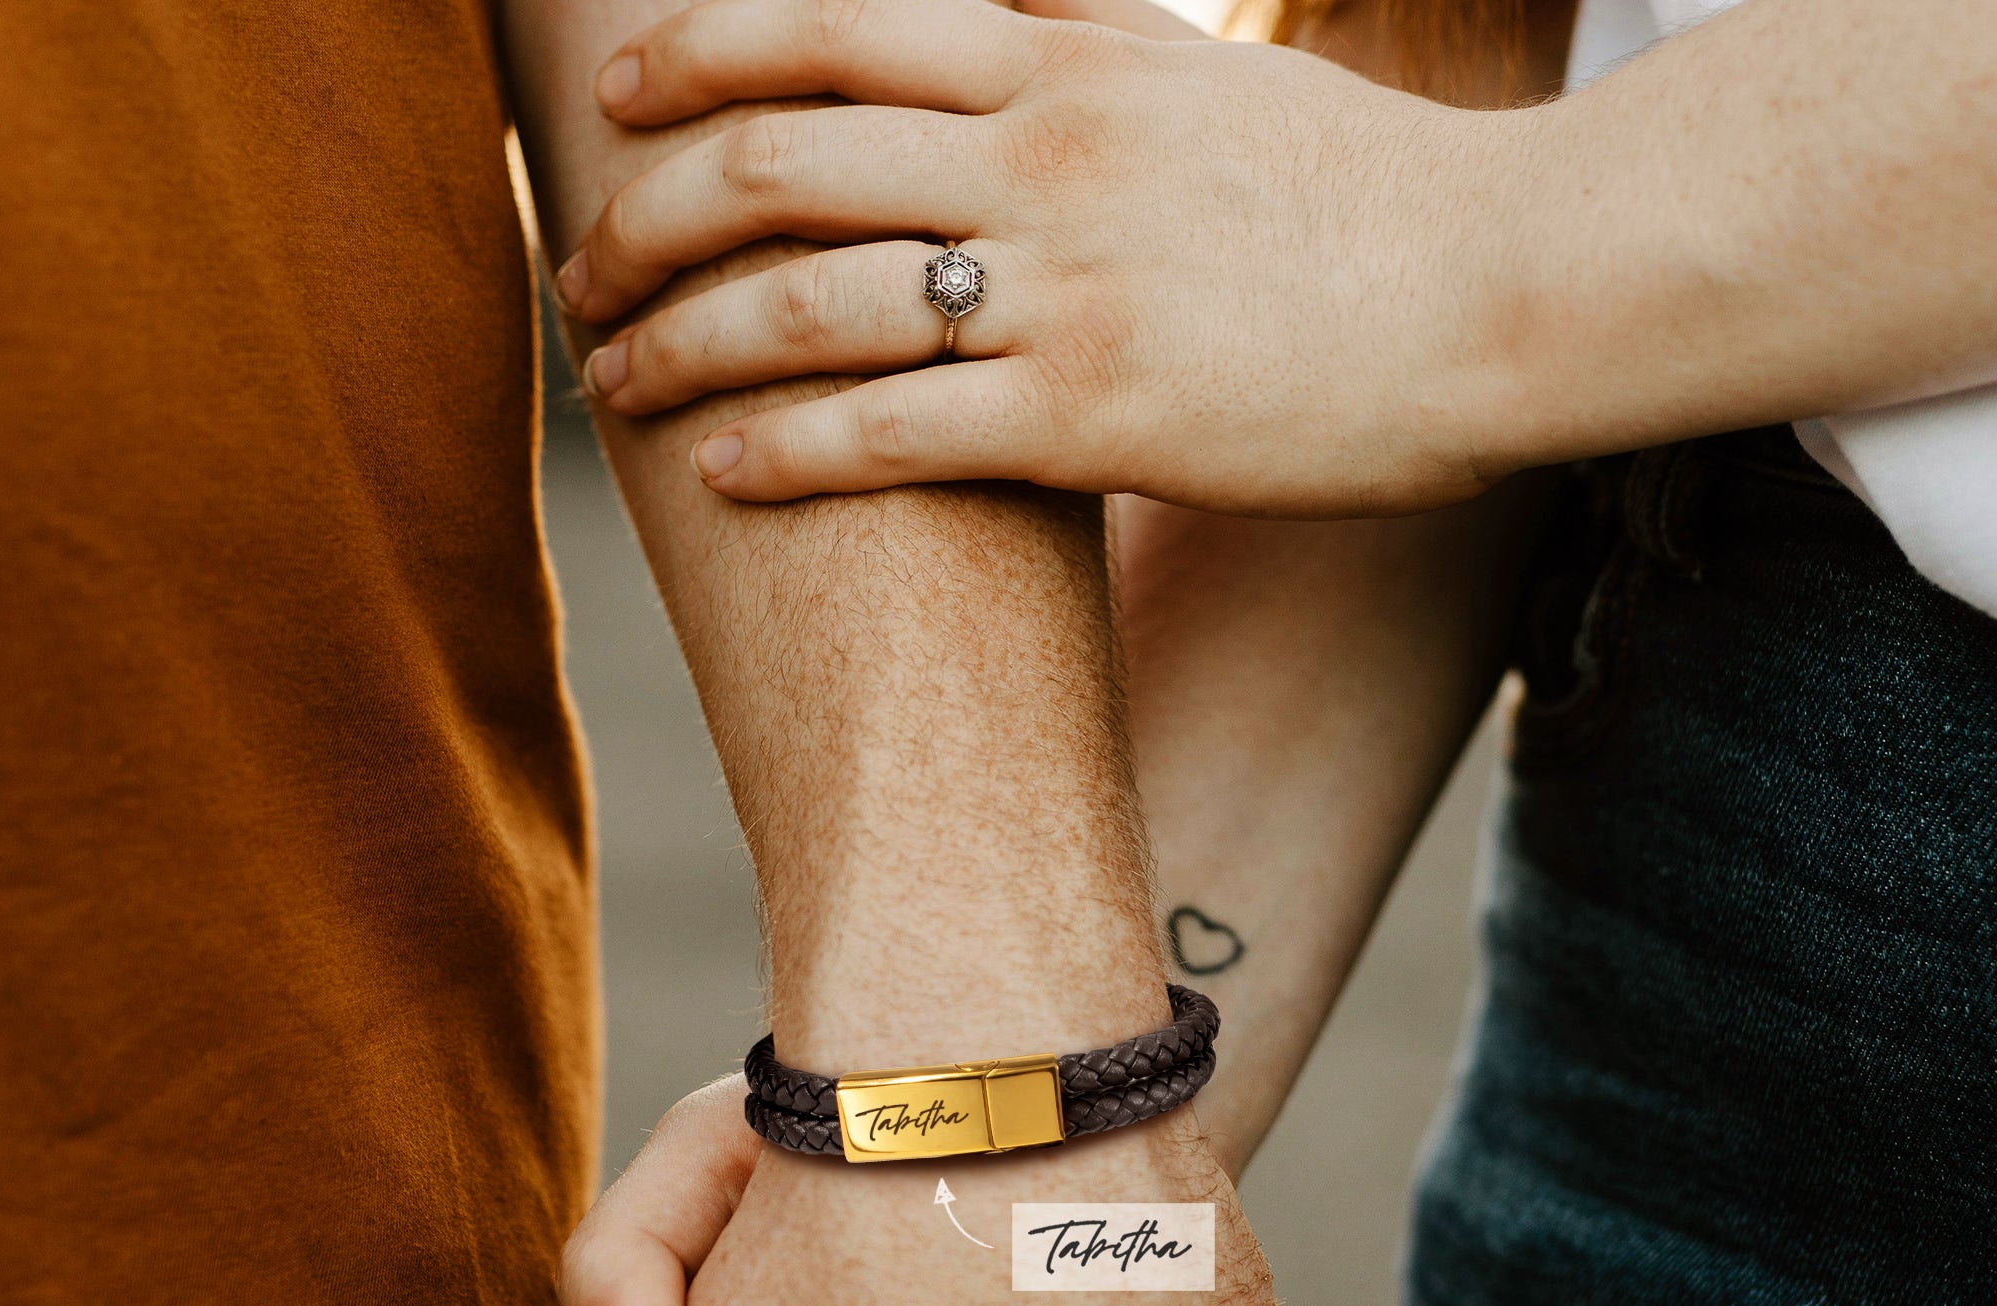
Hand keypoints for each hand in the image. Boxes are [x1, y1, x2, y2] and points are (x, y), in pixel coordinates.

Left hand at [556, 0, 1525, 512]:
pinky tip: (724, 474)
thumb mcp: (1209, 79)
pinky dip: (788, 452)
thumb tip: (989, 16)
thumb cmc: (1363, 196)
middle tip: (585, 274)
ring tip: (616, 387)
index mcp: (1063, 59)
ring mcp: (1066, 287)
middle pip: (779, 163)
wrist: (1504, 287)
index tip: (613, 104)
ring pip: (812, 304)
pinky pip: (895, 435)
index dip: (691, 58)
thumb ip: (1080, 45)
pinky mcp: (1100, 418)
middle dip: (647, 219)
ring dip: (685, 345)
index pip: (824, 27)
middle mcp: (1043, 155)